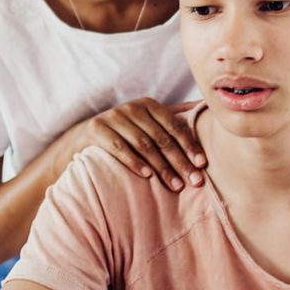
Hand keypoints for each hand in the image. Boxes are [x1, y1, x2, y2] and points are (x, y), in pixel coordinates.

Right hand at [75, 98, 205, 191]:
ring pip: (143, 145)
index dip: (190, 145)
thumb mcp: (148, 119)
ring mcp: (113, 117)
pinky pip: (119, 148)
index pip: (174, 126)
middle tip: (194, 181)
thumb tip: (203, 106)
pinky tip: (147, 176)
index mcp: (149, 104)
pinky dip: (134, 162)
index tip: (202, 164)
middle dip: (180, 161)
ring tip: (175, 185)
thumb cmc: (126, 130)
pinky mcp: (97, 129)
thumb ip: (175, 114)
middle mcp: (132, 108)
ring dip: (162, 167)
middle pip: (161, 138)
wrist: (86, 135)